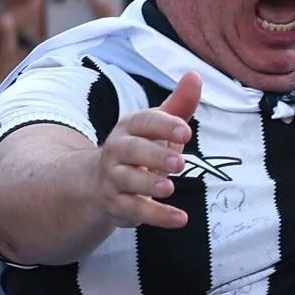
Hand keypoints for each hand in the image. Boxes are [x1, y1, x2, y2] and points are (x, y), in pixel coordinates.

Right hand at [93, 70, 199, 229]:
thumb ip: (180, 103)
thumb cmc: (142, 146)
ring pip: (128, 181)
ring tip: (169, 187)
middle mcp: (118, 151)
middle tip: (179, 161)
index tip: (186, 130)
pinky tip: (180, 219)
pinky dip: (157, 215)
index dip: (163, 124)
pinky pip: (135, 210)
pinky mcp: (117, 204)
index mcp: (130, 127)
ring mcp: (114, 178)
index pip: (143, 121)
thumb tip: (195, 75)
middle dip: (155, 155)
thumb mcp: (160, 124)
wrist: (100, 182)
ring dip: (148, 184)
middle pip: (133, 150)